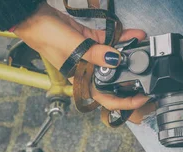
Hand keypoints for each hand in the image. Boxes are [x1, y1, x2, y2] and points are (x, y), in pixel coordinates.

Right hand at [14, 3, 149, 118]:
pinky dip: (120, 39)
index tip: (141, 98)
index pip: (105, 98)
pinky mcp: (88, 42)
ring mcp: (88, 56)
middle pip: (113, 80)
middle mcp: (85, 71)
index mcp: (80, 80)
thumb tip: (116, 59)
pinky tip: (133, 35)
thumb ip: (95, 54)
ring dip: (129, 54)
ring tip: (143, 48)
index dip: (125, 102)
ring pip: (113, 60)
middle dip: (132, 78)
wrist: (33, 18)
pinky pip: (108, 43)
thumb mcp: (73, 49)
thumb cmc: (44, 37)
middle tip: (149, 76)